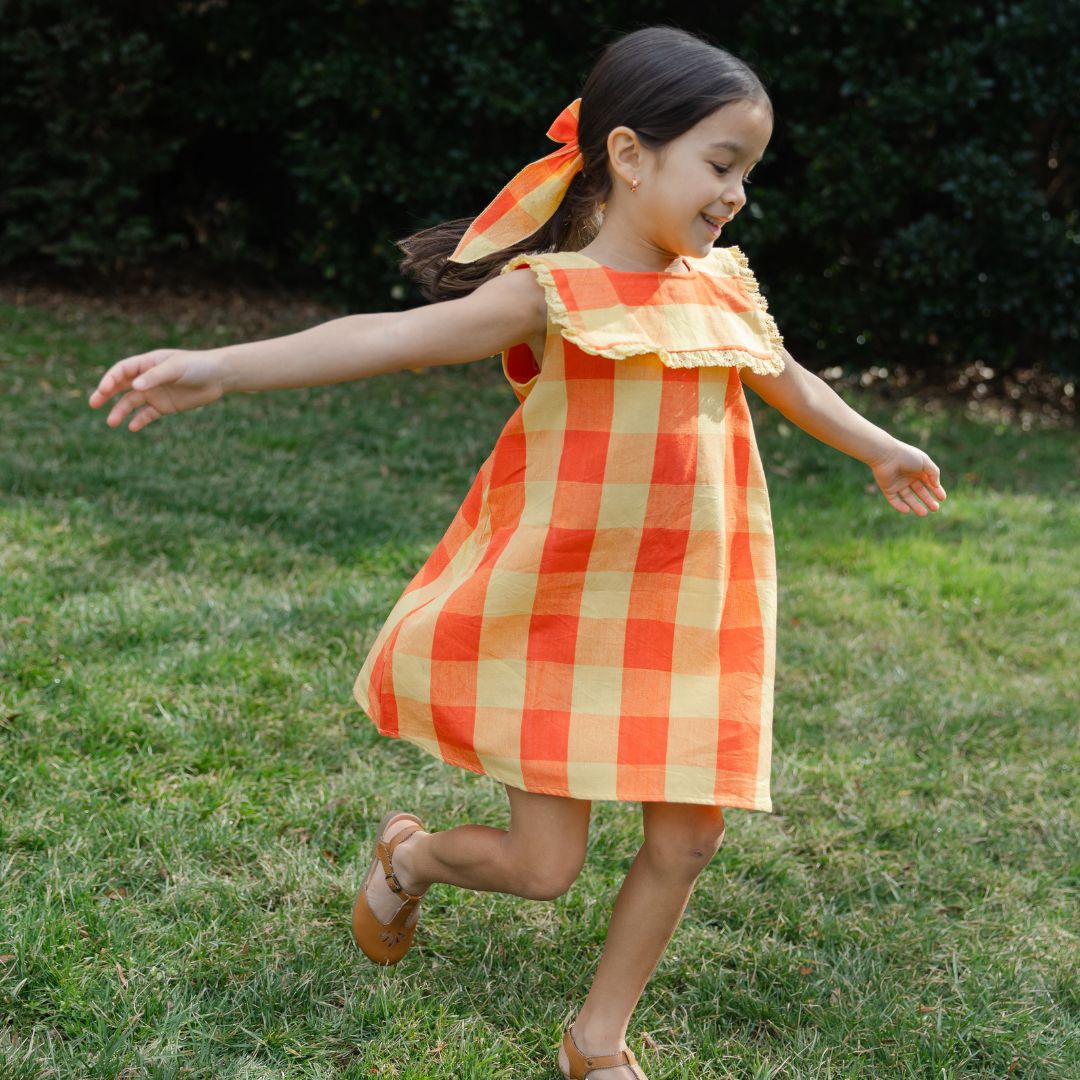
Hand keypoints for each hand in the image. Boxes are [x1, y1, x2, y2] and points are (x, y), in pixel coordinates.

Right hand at [88, 348, 227, 431]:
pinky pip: (147, 414)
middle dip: (105, 394)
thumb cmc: (197, 366)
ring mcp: (155, 393)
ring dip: (120, 411)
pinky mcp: (165, 406)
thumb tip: (134, 386)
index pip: (121, 370)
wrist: (219, 377)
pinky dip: (139, 421)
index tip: (104, 390)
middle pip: (120, 386)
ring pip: (131, 402)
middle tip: (93, 403)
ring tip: (111, 422)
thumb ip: (155, 377)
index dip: (110, 379)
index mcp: (147, 363)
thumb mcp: (175, 368)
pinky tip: (132, 427)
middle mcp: (147, 378)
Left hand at [868, 438, 946, 515]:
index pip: (929, 482)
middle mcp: (908, 477)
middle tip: (935, 509)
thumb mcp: (925, 462)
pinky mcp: (888, 488)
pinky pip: (894, 500)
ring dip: (916, 506)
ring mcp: (898, 483)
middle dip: (928, 500)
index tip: (943, 498)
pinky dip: (900, 506)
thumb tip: (936, 485)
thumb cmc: (906, 456)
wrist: (885, 455)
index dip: (936, 490)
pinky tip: (908, 510)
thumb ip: (934, 473)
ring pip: (908, 498)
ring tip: (924, 514)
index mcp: (917, 469)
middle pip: (920, 492)